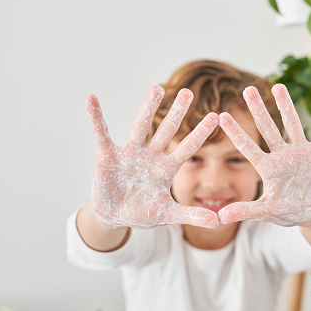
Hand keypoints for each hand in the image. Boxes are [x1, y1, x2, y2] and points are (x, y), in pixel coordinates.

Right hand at [86, 86, 219, 228]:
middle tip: (188, 91)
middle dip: (178, 113)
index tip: (216, 116)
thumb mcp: (168, 214)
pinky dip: (96, 118)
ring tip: (157, 88)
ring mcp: (130, 154)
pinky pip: (102, 133)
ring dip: (148, 108)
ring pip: (140, 127)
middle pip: (167, 131)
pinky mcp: (108, 155)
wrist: (115, 217)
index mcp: (166, 169)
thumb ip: (191, 215)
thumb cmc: (143, 213)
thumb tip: (218, 222)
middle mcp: (150, 156)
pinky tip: (92, 99)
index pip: (187, 148)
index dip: (200, 133)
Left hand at [218, 84, 310, 226]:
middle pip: (268, 129)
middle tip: (247, 89)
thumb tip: (218, 218)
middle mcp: (282, 155)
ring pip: (292, 124)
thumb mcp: (265, 212)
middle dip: (257, 110)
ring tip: (278, 86)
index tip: (221, 116)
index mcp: (267, 168)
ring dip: (286, 105)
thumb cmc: (287, 211)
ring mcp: (301, 151)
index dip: (236, 133)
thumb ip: (245, 211)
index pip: (248, 147)